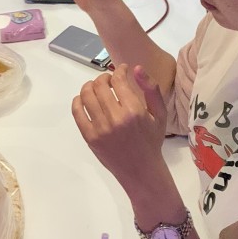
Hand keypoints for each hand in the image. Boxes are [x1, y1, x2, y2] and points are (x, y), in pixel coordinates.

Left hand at [71, 64, 169, 190]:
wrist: (141, 170)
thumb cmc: (151, 140)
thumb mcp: (160, 114)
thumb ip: (151, 88)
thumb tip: (136, 68)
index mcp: (134, 111)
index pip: (118, 80)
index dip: (119, 71)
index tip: (121, 70)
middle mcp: (116, 118)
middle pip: (100, 85)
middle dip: (104, 78)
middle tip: (108, 81)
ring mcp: (100, 128)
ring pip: (86, 95)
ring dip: (90, 86)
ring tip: (96, 88)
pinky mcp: (89, 137)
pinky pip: (77, 112)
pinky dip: (78, 101)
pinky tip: (84, 100)